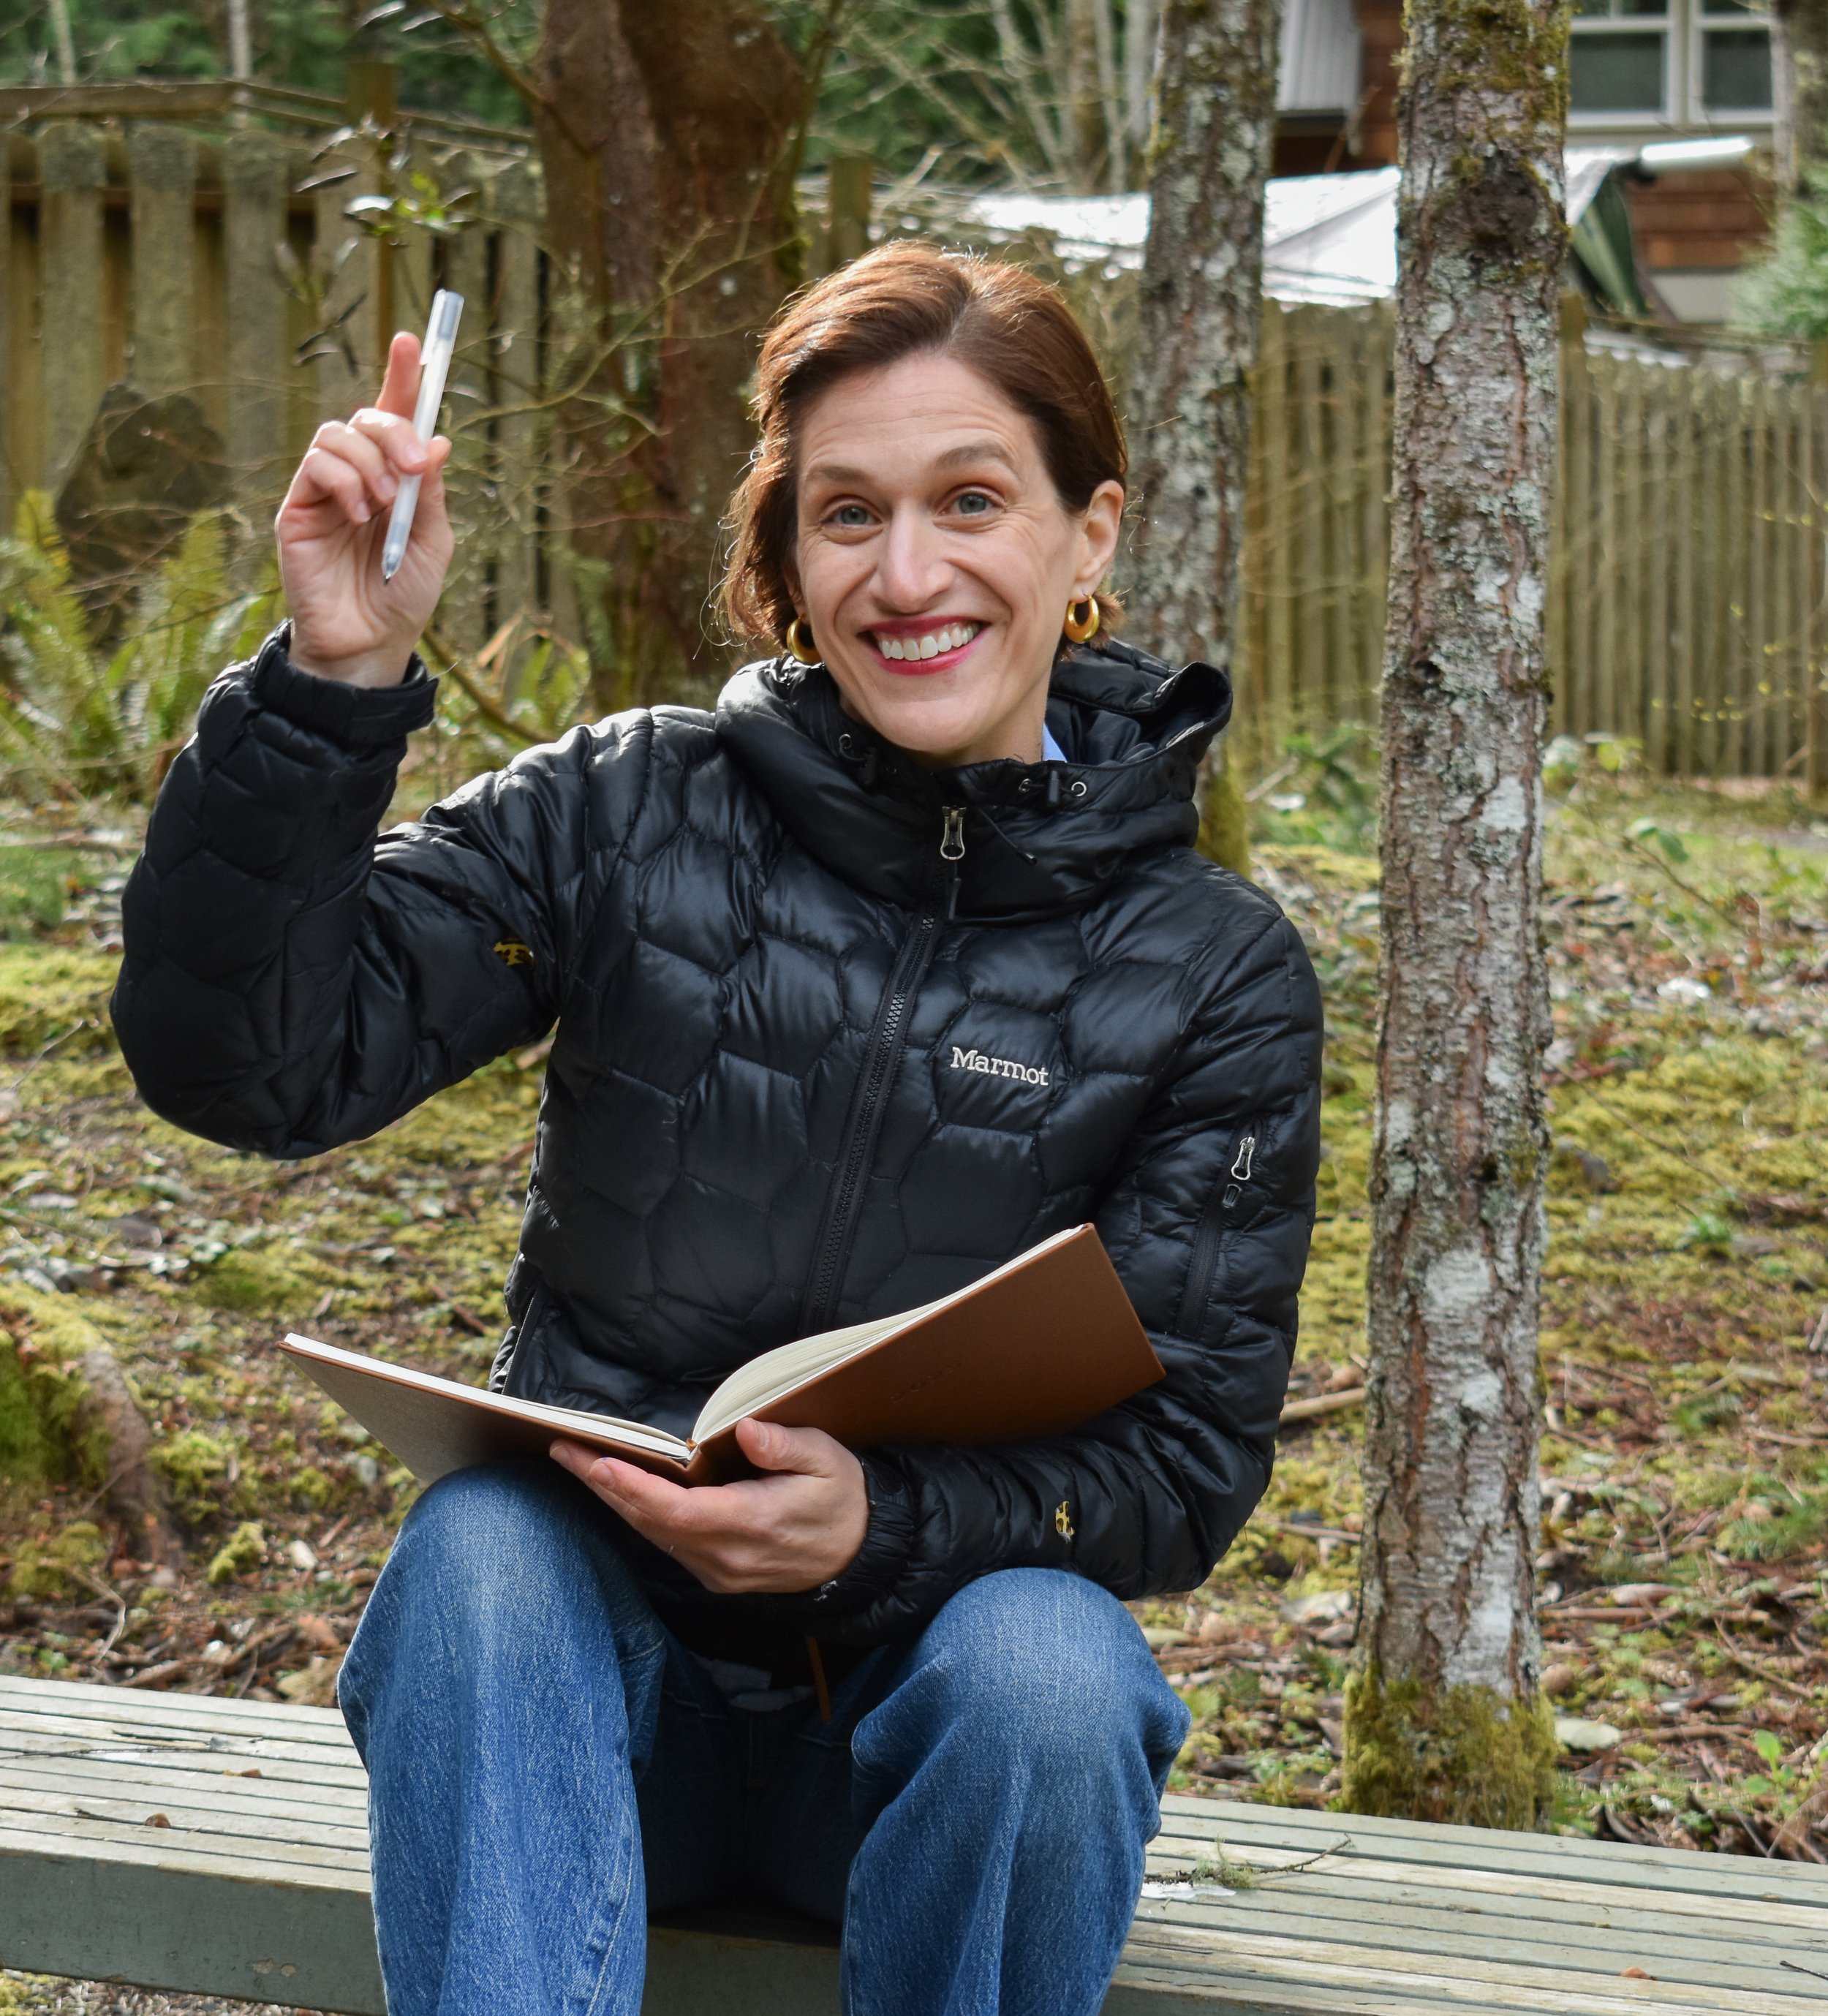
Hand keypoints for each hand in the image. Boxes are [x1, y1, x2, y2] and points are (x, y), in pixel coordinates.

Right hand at [276, 331, 454, 687]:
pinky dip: (344, 479)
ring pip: (337, 435)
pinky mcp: (296, 507)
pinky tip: (359, 512)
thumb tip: (438, 439)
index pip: (395, 417)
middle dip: (396, 429)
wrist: (369, 643)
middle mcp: (357, 476)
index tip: (415, 341)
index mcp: (395, 479)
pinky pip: (316, 464)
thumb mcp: (433, 541)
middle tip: (418, 466)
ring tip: (385, 505)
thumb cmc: (403, 597)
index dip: (404, 377)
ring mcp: (323, 489)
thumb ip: (432, 490)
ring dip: (370, 461)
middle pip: (366, 417)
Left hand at [550, 1419, 868, 1594]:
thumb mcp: (829, 1461)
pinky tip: (615, 1489)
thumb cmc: (842, 1498)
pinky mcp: (715, 1572)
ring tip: (576, 1462)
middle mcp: (728, 1557)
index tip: (600, 1463)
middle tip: (563, 1451)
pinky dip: (636, 1513)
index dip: (636, 1489)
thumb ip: (788, 1446)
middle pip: (652, 1524)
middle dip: (604, 1487)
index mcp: (755, 1524)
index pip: (680, 1511)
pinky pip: (666, 1542)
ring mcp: (719, 1571)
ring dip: (613, 1500)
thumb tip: (746, 1431)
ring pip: (652, 1535)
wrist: (860, 1556)